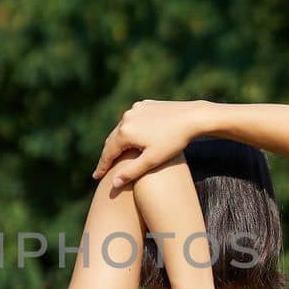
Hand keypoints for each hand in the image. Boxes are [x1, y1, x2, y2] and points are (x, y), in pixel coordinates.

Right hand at [93, 100, 210, 187]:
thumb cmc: (174, 141)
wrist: (193, 117)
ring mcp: (135, 109)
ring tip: (115, 153)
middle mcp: (126, 118)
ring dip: (118, 141)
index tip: (96, 177)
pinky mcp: (145, 104)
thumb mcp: (152, 160)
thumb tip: (113, 183)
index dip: (102, 166)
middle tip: (103, 168)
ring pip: (122, 129)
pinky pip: (132, 120)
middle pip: (112, 140)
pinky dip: (130, 130)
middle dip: (108, 154)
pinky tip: (132, 137)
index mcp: (125, 132)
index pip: (108, 153)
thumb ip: (131, 172)